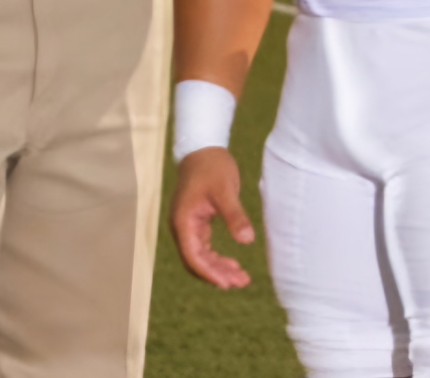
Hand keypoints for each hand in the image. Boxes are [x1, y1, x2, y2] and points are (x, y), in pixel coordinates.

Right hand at [169, 147, 254, 289]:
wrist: (203, 147)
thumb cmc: (212, 166)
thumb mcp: (225, 190)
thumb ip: (235, 215)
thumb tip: (247, 240)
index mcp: (183, 220)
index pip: (192, 255)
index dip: (209, 272)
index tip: (227, 283)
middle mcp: (181, 225)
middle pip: (195, 260)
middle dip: (216, 274)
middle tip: (241, 282)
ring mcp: (187, 224)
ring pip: (200, 256)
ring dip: (218, 268)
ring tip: (241, 278)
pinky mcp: (195, 221)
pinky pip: (203, 247)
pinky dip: (216, 257)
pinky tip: (233, 263)